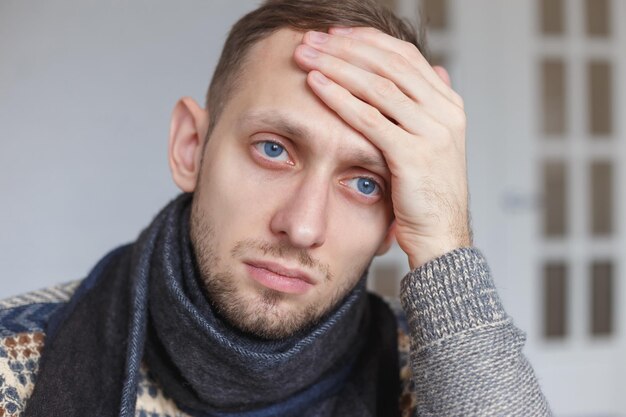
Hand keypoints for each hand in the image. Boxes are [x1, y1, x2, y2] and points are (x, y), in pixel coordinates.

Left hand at [293, 27, 471, 267]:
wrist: (441, 237)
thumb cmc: (426, 195)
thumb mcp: (430, 145)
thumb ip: (425, 110)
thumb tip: (433, 72)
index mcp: (448, 105)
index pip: (405, 57)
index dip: (367, 41)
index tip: (334, 35)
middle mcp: (445, 112)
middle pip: (389, 64)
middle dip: (345, 47)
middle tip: (311, 38)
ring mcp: (433, 132)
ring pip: (378, 85)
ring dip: (337, 66)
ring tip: (305, 55)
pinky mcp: (414, 155)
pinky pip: (370, 119)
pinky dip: (340, 98)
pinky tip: (315, 85)